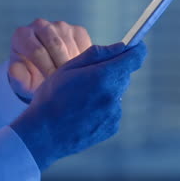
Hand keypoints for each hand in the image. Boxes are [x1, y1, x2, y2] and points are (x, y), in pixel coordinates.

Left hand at [7, 19, 92, 95]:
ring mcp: (60, 25)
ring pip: (70, 45)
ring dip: (74, 63)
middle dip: (62, 65)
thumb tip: (15, 70)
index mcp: (22, 35)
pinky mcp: (77, 30)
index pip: (37, 51)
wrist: (42, 71)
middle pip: (55, 45)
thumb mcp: (21, 81)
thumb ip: (18, 77)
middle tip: (67, 82)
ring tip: (72, 77)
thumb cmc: (29, 77)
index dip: (47, 69)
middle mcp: (40, 25)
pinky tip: (79, 68)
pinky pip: (84, 44)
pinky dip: (84, 58)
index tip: (53, 82)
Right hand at [9, 41, 146, 170]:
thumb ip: (97, 54)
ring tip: (80, 99)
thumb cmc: (52, 97)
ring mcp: (114, 113)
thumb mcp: (69, 67)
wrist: (43, 134)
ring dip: (105, 91)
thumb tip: (121, 46)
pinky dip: (102, 108)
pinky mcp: (112, 127)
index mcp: (104, 76)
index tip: (134, 46)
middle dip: (111, 71)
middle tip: (88, 76)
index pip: (135, 58)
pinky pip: (112, 111)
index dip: (136, 49)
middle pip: (124, 75)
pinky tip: (83, 113)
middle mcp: (114, 95)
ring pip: (116, 93)